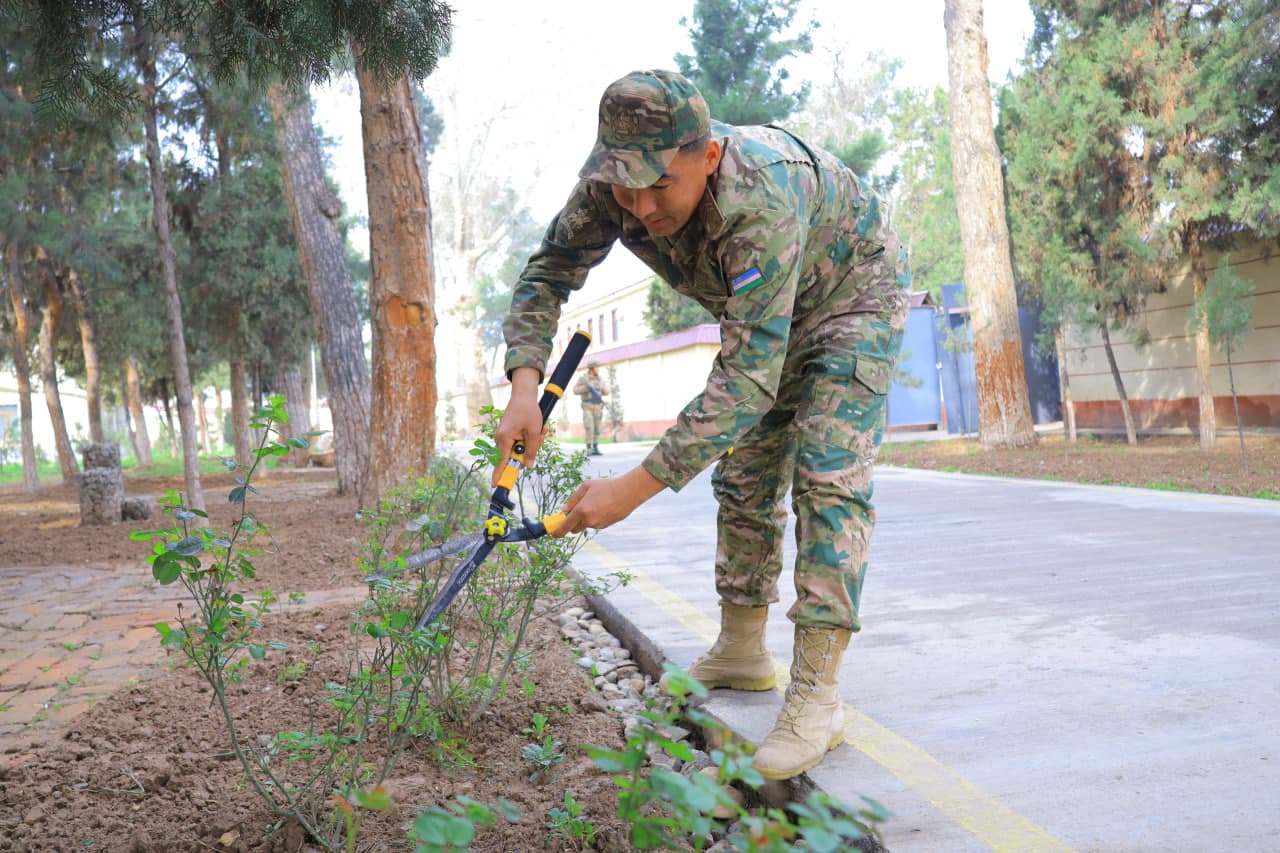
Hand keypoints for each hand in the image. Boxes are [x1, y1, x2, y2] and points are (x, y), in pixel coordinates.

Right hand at [493, 367, 545, 485]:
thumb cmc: (528, 411)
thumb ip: (531, 450)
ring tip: (541, 430)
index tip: (495, 486)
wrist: (523, 395)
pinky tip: (538, 429)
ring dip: (532, 443)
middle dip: (530, 450)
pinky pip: (519, 442)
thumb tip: (528, 466)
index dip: (499, 475)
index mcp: (504, 439)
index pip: (502, 462)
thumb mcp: (534, 432)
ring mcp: (503, 436)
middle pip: (514, 456)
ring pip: (518, 449)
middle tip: (541, 436)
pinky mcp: (508, 433)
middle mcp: (500, 439)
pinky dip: (529, 438)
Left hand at [556, 466, 665, 536]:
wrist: (628, 492)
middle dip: (571, 524)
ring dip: (585, 519)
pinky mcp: (605, 526)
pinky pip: (595, 524)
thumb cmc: (606, 486)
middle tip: (572, 514)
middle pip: (573, 529)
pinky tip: (602, 507)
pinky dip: (594, 519)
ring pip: (585, 525)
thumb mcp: (586, 487)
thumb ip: (573, 499)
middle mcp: (589, 520)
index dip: (557, 532)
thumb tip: (564, 510)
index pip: (565, 526)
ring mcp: (598, 525)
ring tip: (595, 504)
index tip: (553, 533)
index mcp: (581, 510)